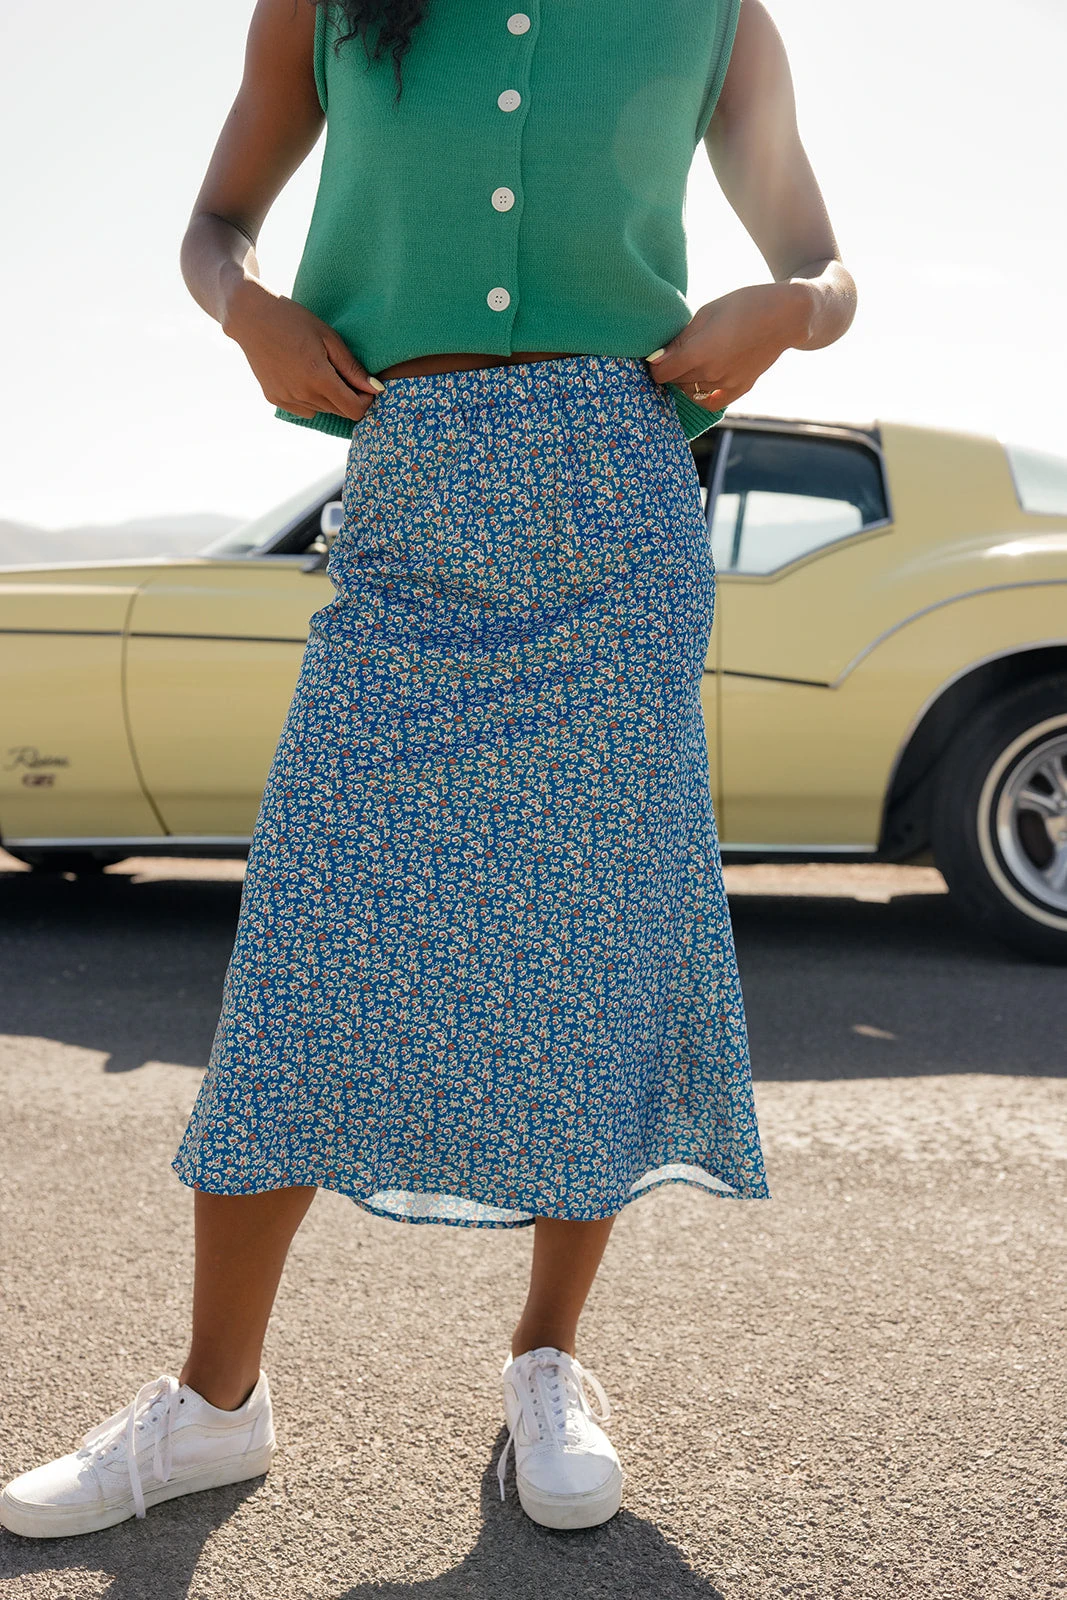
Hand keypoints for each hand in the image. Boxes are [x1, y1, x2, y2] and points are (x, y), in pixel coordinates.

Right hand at [221, 277, 382, 421]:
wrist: (251, 317)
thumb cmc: (294, 320)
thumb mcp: (329, 338)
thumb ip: (352, 368)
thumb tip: (375, 389)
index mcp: (319, 379)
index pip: (354, 410)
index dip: (365, 401)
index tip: (365, 386)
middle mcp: (302, 395)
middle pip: (339, 411)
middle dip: (348, 397)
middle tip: (342, 372)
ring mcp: (286, 399)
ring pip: (321, 411)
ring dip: (328, 398)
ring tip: (319, 369)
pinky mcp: (274, 399)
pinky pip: (303, 410)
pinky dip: (309, 399)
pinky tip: (301, 375)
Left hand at [646, 281, 811, 410]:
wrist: (784, 316)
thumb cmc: (743, 306)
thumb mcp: (706, 313)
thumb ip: (680, 339)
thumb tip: (656, 358)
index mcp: (700, 352)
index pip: (661, 373)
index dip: (655, 365)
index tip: (658, 355)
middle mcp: (711, 373)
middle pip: (675, 382)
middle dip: (670, 370)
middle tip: (676, 354)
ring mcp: (726, 384)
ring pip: (691, 392)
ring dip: (685, 381)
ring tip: (693, 360)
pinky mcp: (739, 389)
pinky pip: (711, 403)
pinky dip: (701, 396)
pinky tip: (702, 382)